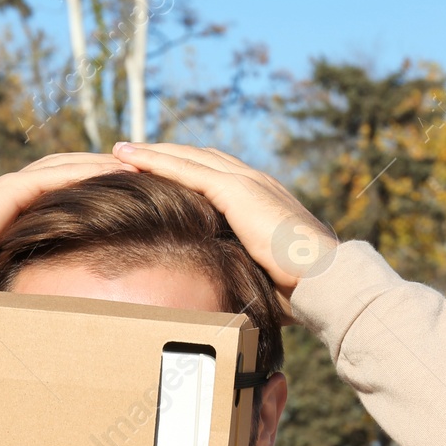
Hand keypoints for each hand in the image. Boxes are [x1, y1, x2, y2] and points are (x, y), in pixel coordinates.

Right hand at [0, 153, 140, 332]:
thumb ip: (19, 308)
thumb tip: (40, 342)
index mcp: (13, 218)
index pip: (65, 198)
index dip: (99, 193)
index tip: (134, 200)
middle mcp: (14, 197)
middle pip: (74, 174)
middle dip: (111, 171)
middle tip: (154, 172)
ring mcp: (10, 190)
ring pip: (70, 167)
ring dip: (108, 164)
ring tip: (148, 164)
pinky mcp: (7, 191)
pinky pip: (58, 175)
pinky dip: (89, 169)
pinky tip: (120, 169)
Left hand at [107, 142, 338, 321]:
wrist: (326, 278)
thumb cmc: (300, 290)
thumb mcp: (262, 275)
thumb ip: (242, 272)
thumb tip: (223, 296)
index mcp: (261, 200)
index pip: (215, 176)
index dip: (185, 171)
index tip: (158, 172)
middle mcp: (253, 182)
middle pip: (197, 159)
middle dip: (163, 154)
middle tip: (129, 152)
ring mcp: (246, 183)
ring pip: (187, 158)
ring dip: (151, 152)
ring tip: (119, 149)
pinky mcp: (237, 191)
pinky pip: (185, 170)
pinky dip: (155, 161)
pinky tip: (128, 158)